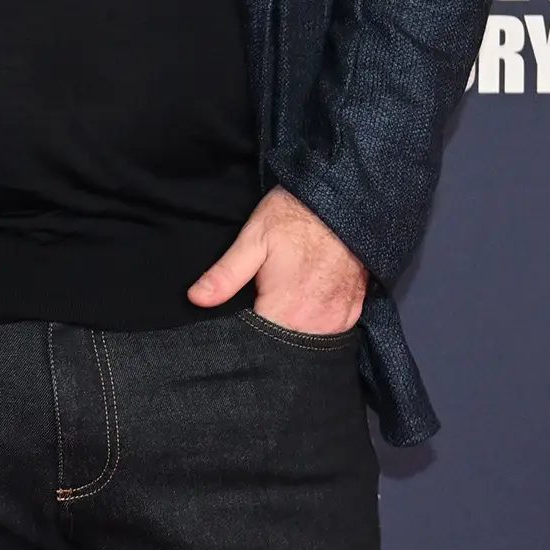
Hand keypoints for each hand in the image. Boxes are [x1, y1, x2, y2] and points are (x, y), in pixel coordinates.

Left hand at [188, 186, 368, 335]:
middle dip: (267, 339)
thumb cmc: (295, 216)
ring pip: (307, 342)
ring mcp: (339, 319)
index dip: (243, 339)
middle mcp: (318, 322)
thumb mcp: (254, 238)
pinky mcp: (352, 312)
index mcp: (288, 309)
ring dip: (290, 332)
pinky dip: (313, 326)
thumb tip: (197, 299)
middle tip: (254, 312)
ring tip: (277, 309)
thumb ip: (226, 275)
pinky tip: (300, 309)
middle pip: (284, 348)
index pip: (260, 345)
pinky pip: (329, 332)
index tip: (234, 325)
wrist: (343, 201)